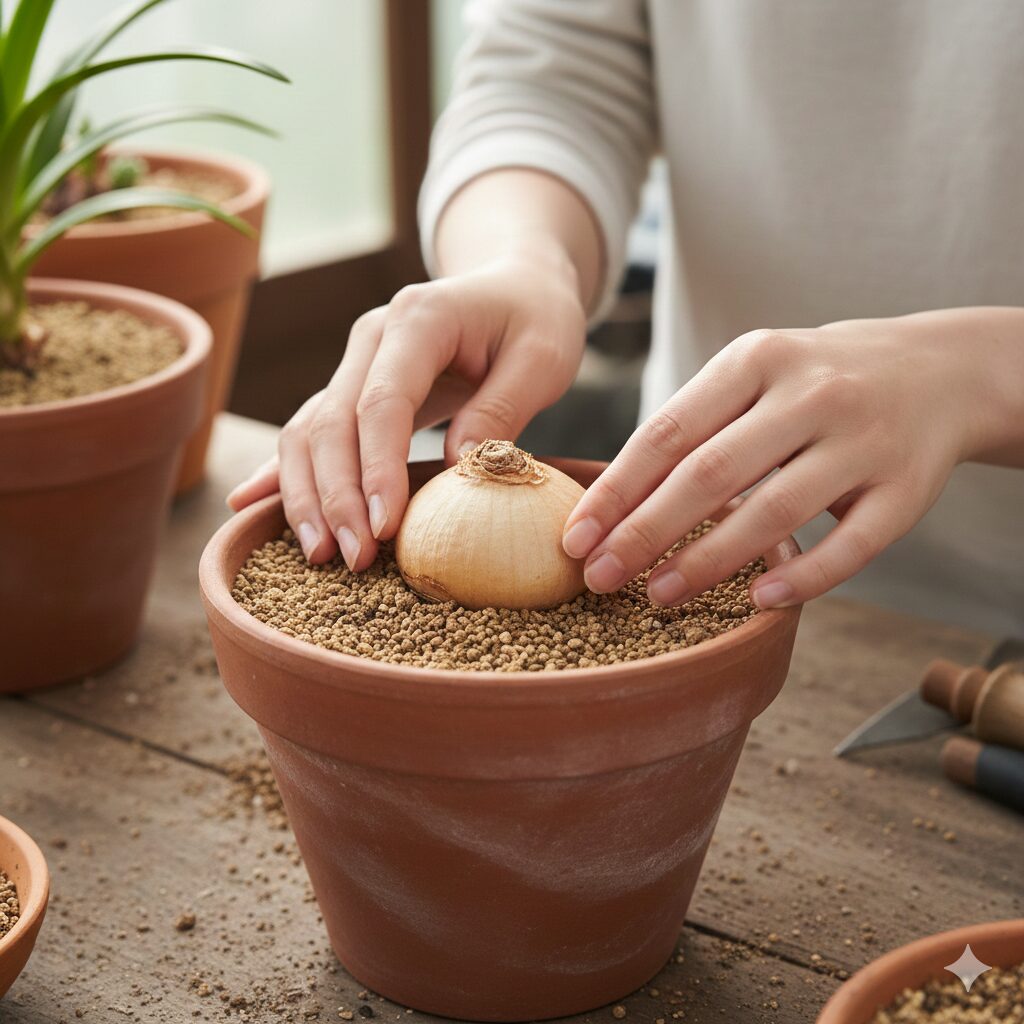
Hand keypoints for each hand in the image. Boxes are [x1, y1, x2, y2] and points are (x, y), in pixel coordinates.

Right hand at [227, 246, 586, 568]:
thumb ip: (502, 410)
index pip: (382, 402)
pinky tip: (251, 505)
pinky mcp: (353, 386)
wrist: (516, 284)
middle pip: (332, 421)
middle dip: (336, 496)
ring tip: (319, 555)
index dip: (377, 469)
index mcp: (419, 320)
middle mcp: (373, 337)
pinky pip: (310, 429)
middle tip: (353, 560)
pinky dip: (285, 471)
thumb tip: (455, 468)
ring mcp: (355, 361)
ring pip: (307, 429)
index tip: (385, 528)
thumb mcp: (544, 359)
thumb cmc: (537, 321)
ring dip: (306, 494)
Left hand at [562, 308, 1023, 608]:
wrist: (937, 371)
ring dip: (708, 561)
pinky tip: (757, 602)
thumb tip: (611, 504)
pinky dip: (802, 578)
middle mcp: (811, 394)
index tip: (576, 538)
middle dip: (644, 533)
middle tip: (600, 578)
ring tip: (658, 596)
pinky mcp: (906, 488)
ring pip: (775, 511)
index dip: (616, 492)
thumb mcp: (752, 376)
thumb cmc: (813, 383)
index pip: (668, 433)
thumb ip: (692, 428)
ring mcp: (863, 441)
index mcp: (756, 359)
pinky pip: (851, 546)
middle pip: (711, 473)